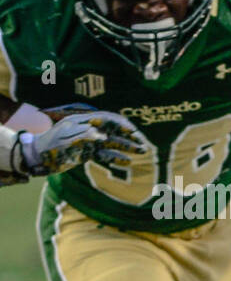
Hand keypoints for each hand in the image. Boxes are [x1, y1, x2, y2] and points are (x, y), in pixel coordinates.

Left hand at [20, 110, 148, 175]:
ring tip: (140, 151)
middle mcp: (86, 129)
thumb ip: (83, 136)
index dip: (121, 124)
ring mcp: (86, 140)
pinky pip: (103, 153)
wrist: (36, 157)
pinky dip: (114, 157)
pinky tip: (125, 161)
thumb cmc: (49, 149)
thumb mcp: (65, 141)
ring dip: (125, 146)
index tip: (134, 132)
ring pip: (110, 141)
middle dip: (128, 136)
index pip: (105, 119)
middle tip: (143, 144)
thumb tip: (101, 135)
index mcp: (81, 121)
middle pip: (111, 130)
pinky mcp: (84, 151)